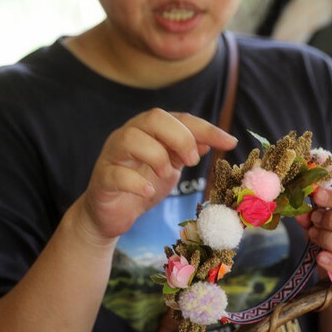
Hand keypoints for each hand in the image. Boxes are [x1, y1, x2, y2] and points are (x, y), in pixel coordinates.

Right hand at [78, 109, 236, 241]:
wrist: (112, 213)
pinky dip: (136, 182)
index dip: (206, 128)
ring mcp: (112, 156)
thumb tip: (213, 139)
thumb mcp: (172, 165)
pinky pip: (116, 174)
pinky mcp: (102, 179)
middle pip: (153, 118)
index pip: (180, 118)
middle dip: (179, 137)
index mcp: (149, 129)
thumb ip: (188, 151)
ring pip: (130, 139)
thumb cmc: (143, 183)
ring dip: (156, 156)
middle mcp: (129, 135)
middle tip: (192, 161)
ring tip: (167, 175)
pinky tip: (148, 191)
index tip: (229, 142)